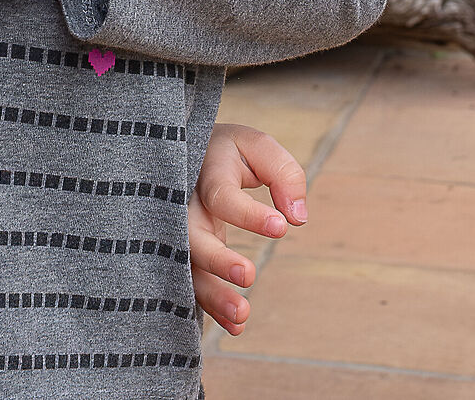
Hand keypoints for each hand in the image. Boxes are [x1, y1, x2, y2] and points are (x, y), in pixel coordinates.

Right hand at [188, 123, 305, 335]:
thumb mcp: (259, 147)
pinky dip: (211, 307)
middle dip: (218, 261)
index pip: (222, 196)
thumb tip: (297, 219)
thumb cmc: (231, 153)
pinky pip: (192, 283)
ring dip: (213, 296)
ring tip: (243, 316)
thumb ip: (284, 174)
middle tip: (249, 276)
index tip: (280, 227)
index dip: (248, 214)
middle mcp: (184, 205)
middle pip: (192, 238)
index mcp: (206, 173)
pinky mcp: (183, 255)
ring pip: (187, 269)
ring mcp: (177, 233)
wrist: (189, 155)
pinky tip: (237, 327)